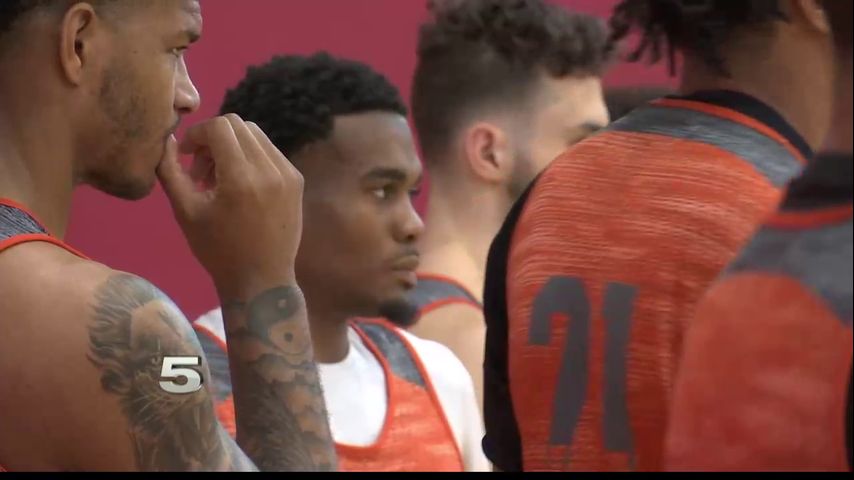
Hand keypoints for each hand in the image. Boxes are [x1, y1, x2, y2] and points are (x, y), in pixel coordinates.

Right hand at [157, 114, 302, 297]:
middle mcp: (270, 170)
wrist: (261, 280)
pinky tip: (240, 185)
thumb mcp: (186, 211)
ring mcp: (288, 174)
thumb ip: (171, 170)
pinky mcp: (297, 180)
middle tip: (201, 170)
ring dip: (232, 147)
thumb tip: (167, 139)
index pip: (219, 126)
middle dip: (214, 139)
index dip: (197, 134)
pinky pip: (270, 151)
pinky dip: (251, 157)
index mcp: (242, 178)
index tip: (188, 156)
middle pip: (238, 125)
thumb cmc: (218, 250)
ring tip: (219, 179)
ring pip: (255, 135)